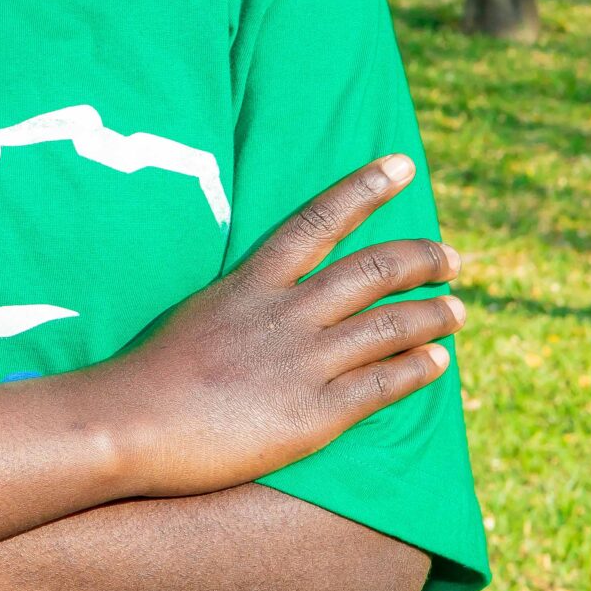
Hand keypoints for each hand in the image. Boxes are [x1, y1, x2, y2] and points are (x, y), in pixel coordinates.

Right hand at [88, 153, 463, 498]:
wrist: (132, 424)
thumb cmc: (151, 374)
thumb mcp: (200, 314)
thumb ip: (242, 302)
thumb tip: (269, 298)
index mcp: (252, 283)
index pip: (318, 220)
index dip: (364, 189)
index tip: (401, 166)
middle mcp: (286, 314)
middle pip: (372, 270)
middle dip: (419, 258)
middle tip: (450, 257)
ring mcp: (303, 362)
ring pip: (390, 325)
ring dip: (433, 314)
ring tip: (458, 310)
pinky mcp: (314, 414)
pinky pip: (382, 385)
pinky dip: (417, 368)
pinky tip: (438, 362)